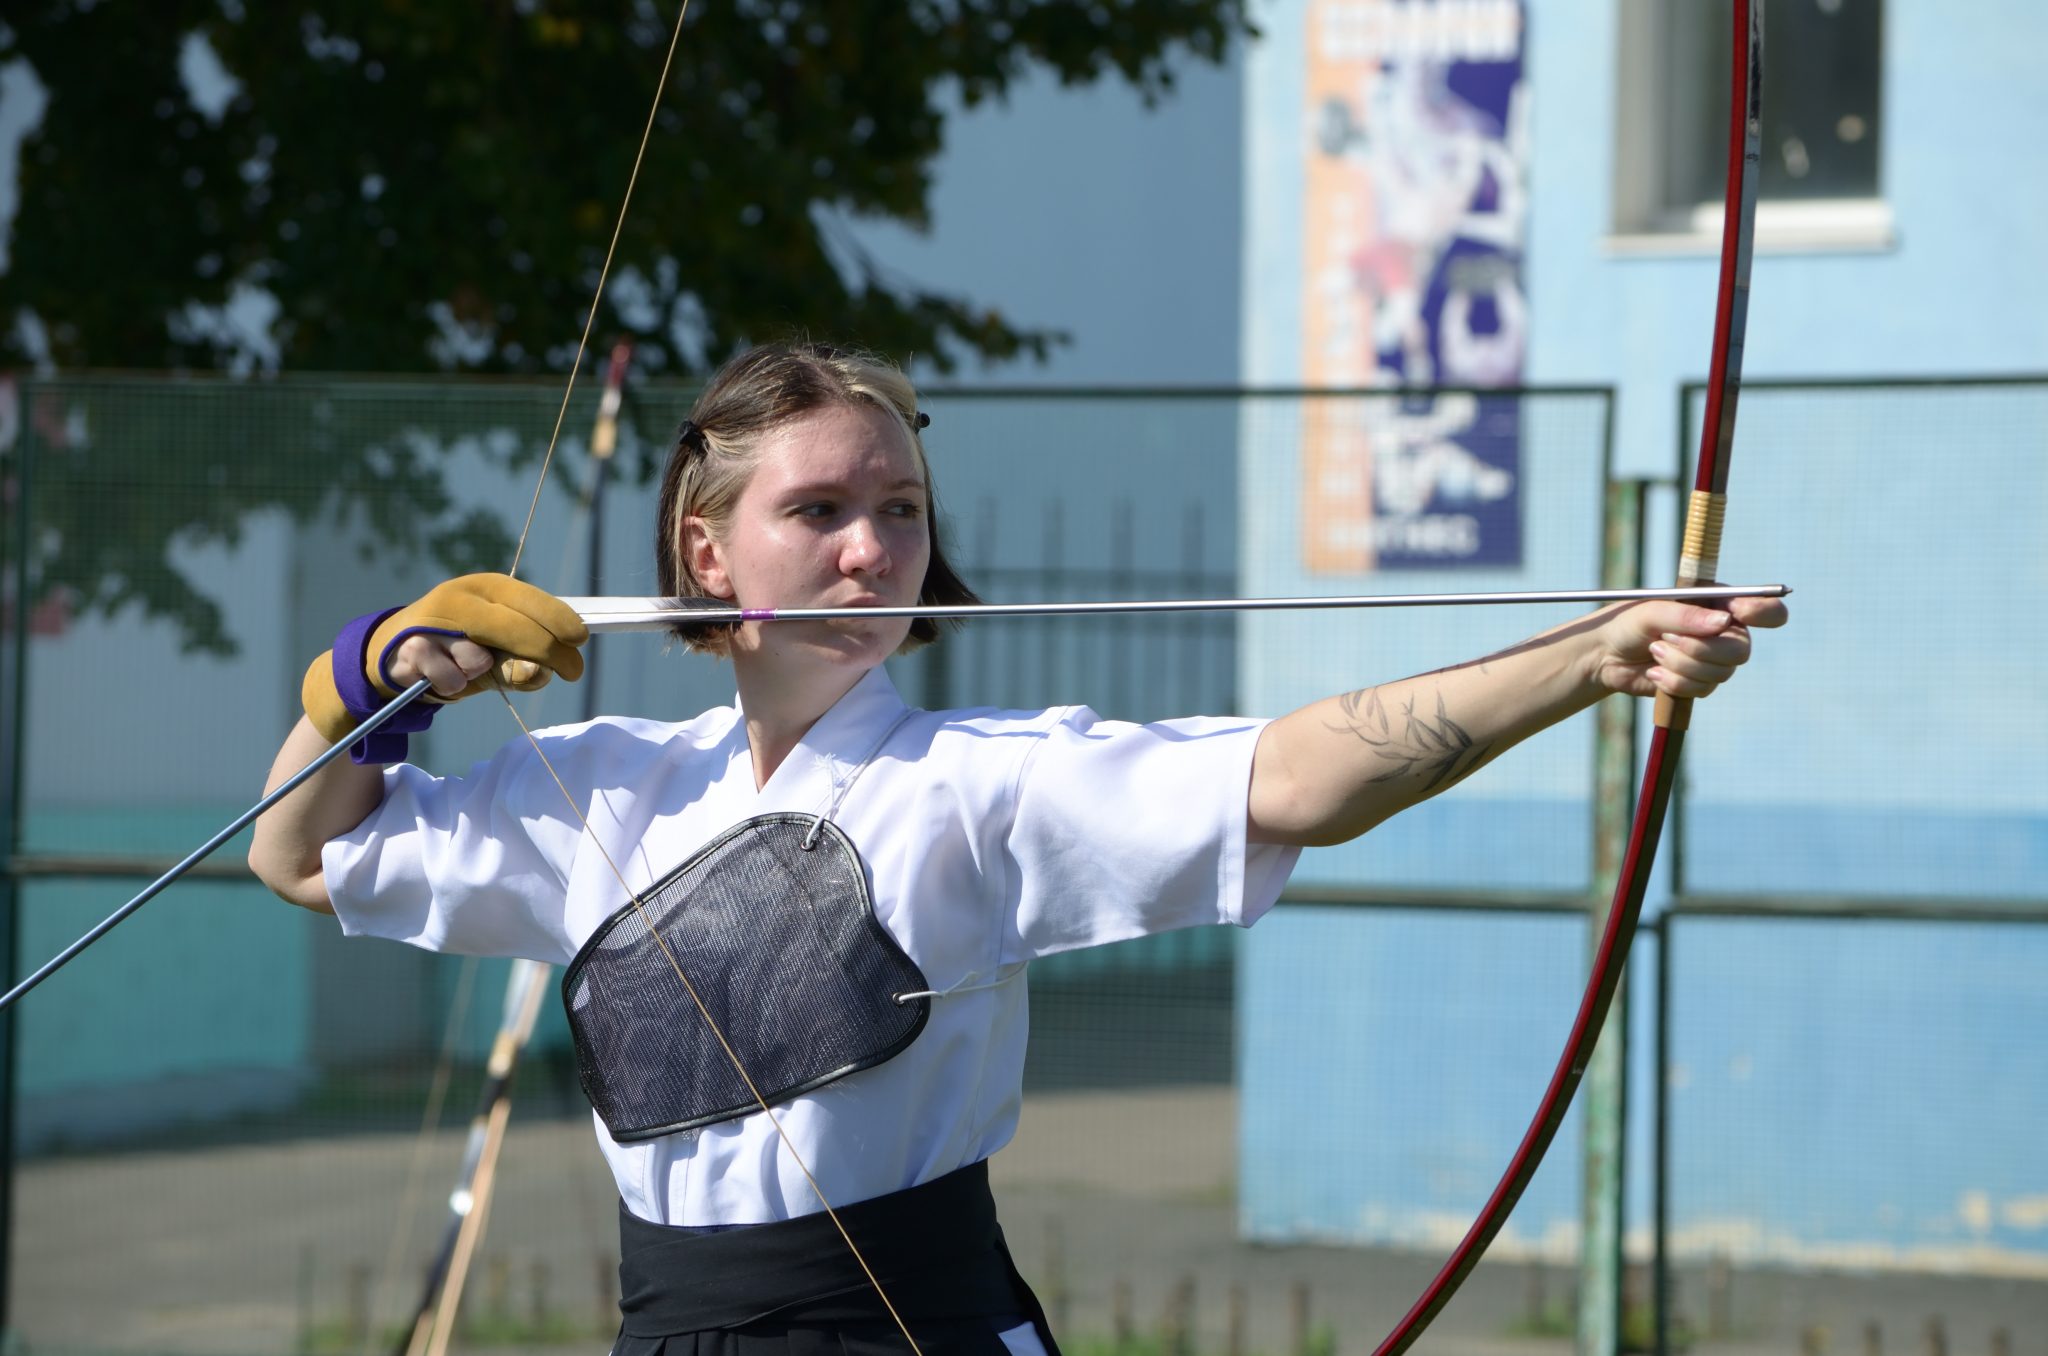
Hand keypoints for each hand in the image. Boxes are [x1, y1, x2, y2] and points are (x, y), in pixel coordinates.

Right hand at [301, 574, 589, 743]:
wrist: (395, 657)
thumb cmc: (459, 653)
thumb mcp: (497, 656)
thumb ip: (522, 665)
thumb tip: (539, 673)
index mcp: (489, 588)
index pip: (532, 601)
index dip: (561, 621)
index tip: (581, 642)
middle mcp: (463, 596)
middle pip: (517, 626)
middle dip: (548, 653)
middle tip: (571, 672)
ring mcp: (435, 620)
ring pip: (481, 658)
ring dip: (484, 673)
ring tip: (470, 669)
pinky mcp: (413, 648)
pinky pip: (452, 678)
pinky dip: (455, 685)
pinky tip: (445, 677)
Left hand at [1588, 594, 1787, 699]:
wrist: (1605, 656)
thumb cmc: (1628, 623)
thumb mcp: (1652, 611)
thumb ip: (1685, 615)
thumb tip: (1723, 623)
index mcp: (1719, 604)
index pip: (1764, 610)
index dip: (1763, 612)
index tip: (1737, 614)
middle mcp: (1724, 633)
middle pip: (1741, 650)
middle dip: (1701, 649)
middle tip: (1666, 640)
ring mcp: (1714, 660)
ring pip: (1720, 673)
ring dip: (1681, 664)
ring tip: (1654, 651)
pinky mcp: (1700, 683)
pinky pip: (1701, 689)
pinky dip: (1674, 681)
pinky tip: (1655, 672)